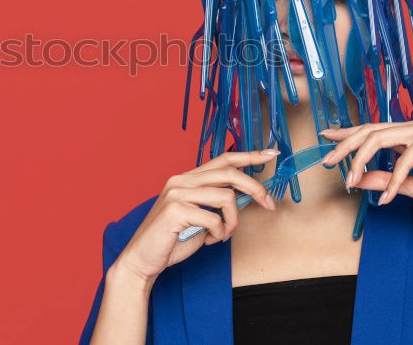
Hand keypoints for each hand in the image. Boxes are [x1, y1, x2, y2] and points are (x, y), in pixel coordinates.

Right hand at [111, 150, 278, 283]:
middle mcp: (181, 180)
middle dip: (256, 188)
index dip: (249, 155)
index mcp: (187, 178)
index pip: (223, 159)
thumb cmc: (172, 239)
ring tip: (223, 234)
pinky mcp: (175, 210)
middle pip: (230, 173)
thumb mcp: (200, 216)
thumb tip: (246, 196)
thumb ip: (217, 202)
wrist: (142, 259)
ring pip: (226, 197)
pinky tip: (209, 240)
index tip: (270, 153)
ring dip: (233, 221)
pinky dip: (219, 233)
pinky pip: (214, 219)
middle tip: (269, 204)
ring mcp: (177, 193)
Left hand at [319, 119, 412, 207]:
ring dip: (361, 160)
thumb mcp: (409, 187)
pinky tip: (388, 197)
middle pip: (368, 131)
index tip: (325, 137)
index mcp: (405, 136)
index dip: (346, 133)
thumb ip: (384, 180)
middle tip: (327, 162)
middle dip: (344, 146)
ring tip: (350, 180)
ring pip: (379, 138)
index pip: (369, 130)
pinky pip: (404, 159)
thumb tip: (356, 180)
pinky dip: (394, 179)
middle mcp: (411, 128)